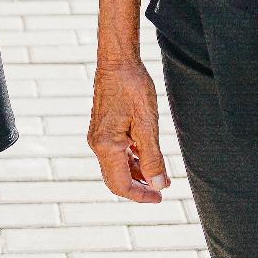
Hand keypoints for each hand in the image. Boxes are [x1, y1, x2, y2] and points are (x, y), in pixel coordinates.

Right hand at [88, 57, 170, 202]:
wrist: (117, 60)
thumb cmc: (133, 88)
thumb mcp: (147, 124)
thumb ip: (152, 158)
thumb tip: (158, 185)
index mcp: (106, 146)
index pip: (120, 185)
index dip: (140, 196)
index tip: (160, 197)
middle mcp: (97, 144)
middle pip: (116, 179)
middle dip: (138, 187)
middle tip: (161, 190)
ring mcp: (97, 136)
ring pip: (116, 166)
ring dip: (136, 174)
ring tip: (158, 175)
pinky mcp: (101, 128)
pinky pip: (115, 153)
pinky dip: (130, 159)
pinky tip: (146, 157)